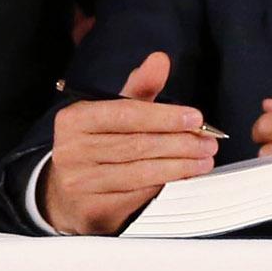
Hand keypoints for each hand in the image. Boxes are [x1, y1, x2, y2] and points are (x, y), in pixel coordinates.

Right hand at [40, 51, 217, 234]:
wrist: (63, 195)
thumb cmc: (93, 147)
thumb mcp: (109, 114)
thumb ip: (138, 89)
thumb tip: (160, 60)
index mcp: (74, 119)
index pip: (125, 114)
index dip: (163, 116)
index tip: (195, 117)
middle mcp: (72, 150)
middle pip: (137, 144)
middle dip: (180, 142)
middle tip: (208, 142)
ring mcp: (80, 182)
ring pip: (141, 171)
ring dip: (180, 165)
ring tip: (204, 160)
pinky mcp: (93, 210)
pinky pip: (137, 196)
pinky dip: (165, 185)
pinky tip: (183, 177)